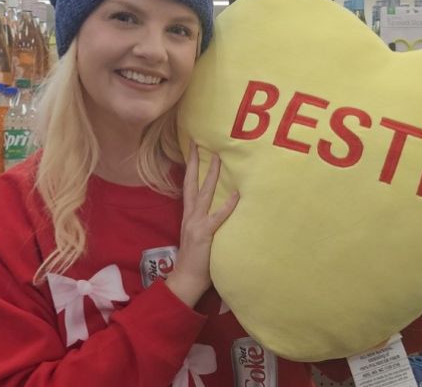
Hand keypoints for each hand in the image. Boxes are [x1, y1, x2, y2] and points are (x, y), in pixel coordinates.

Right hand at [166, 141, 239, 307]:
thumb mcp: (198, 235)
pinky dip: (227, 206)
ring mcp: (197, 224)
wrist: (185, 279)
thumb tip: (218, 208)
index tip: (193, 150)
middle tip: (199, 143)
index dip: (190, 167)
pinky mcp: (205, 235)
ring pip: (204, 194)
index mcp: (188, 215)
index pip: (188, 185)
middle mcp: (190, 215)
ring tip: (219, 159)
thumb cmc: (196, 260)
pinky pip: (218, 217)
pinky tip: (235, 194)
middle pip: (192, 183)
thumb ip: (205, 221)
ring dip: (213, 175)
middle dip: (195, 162)